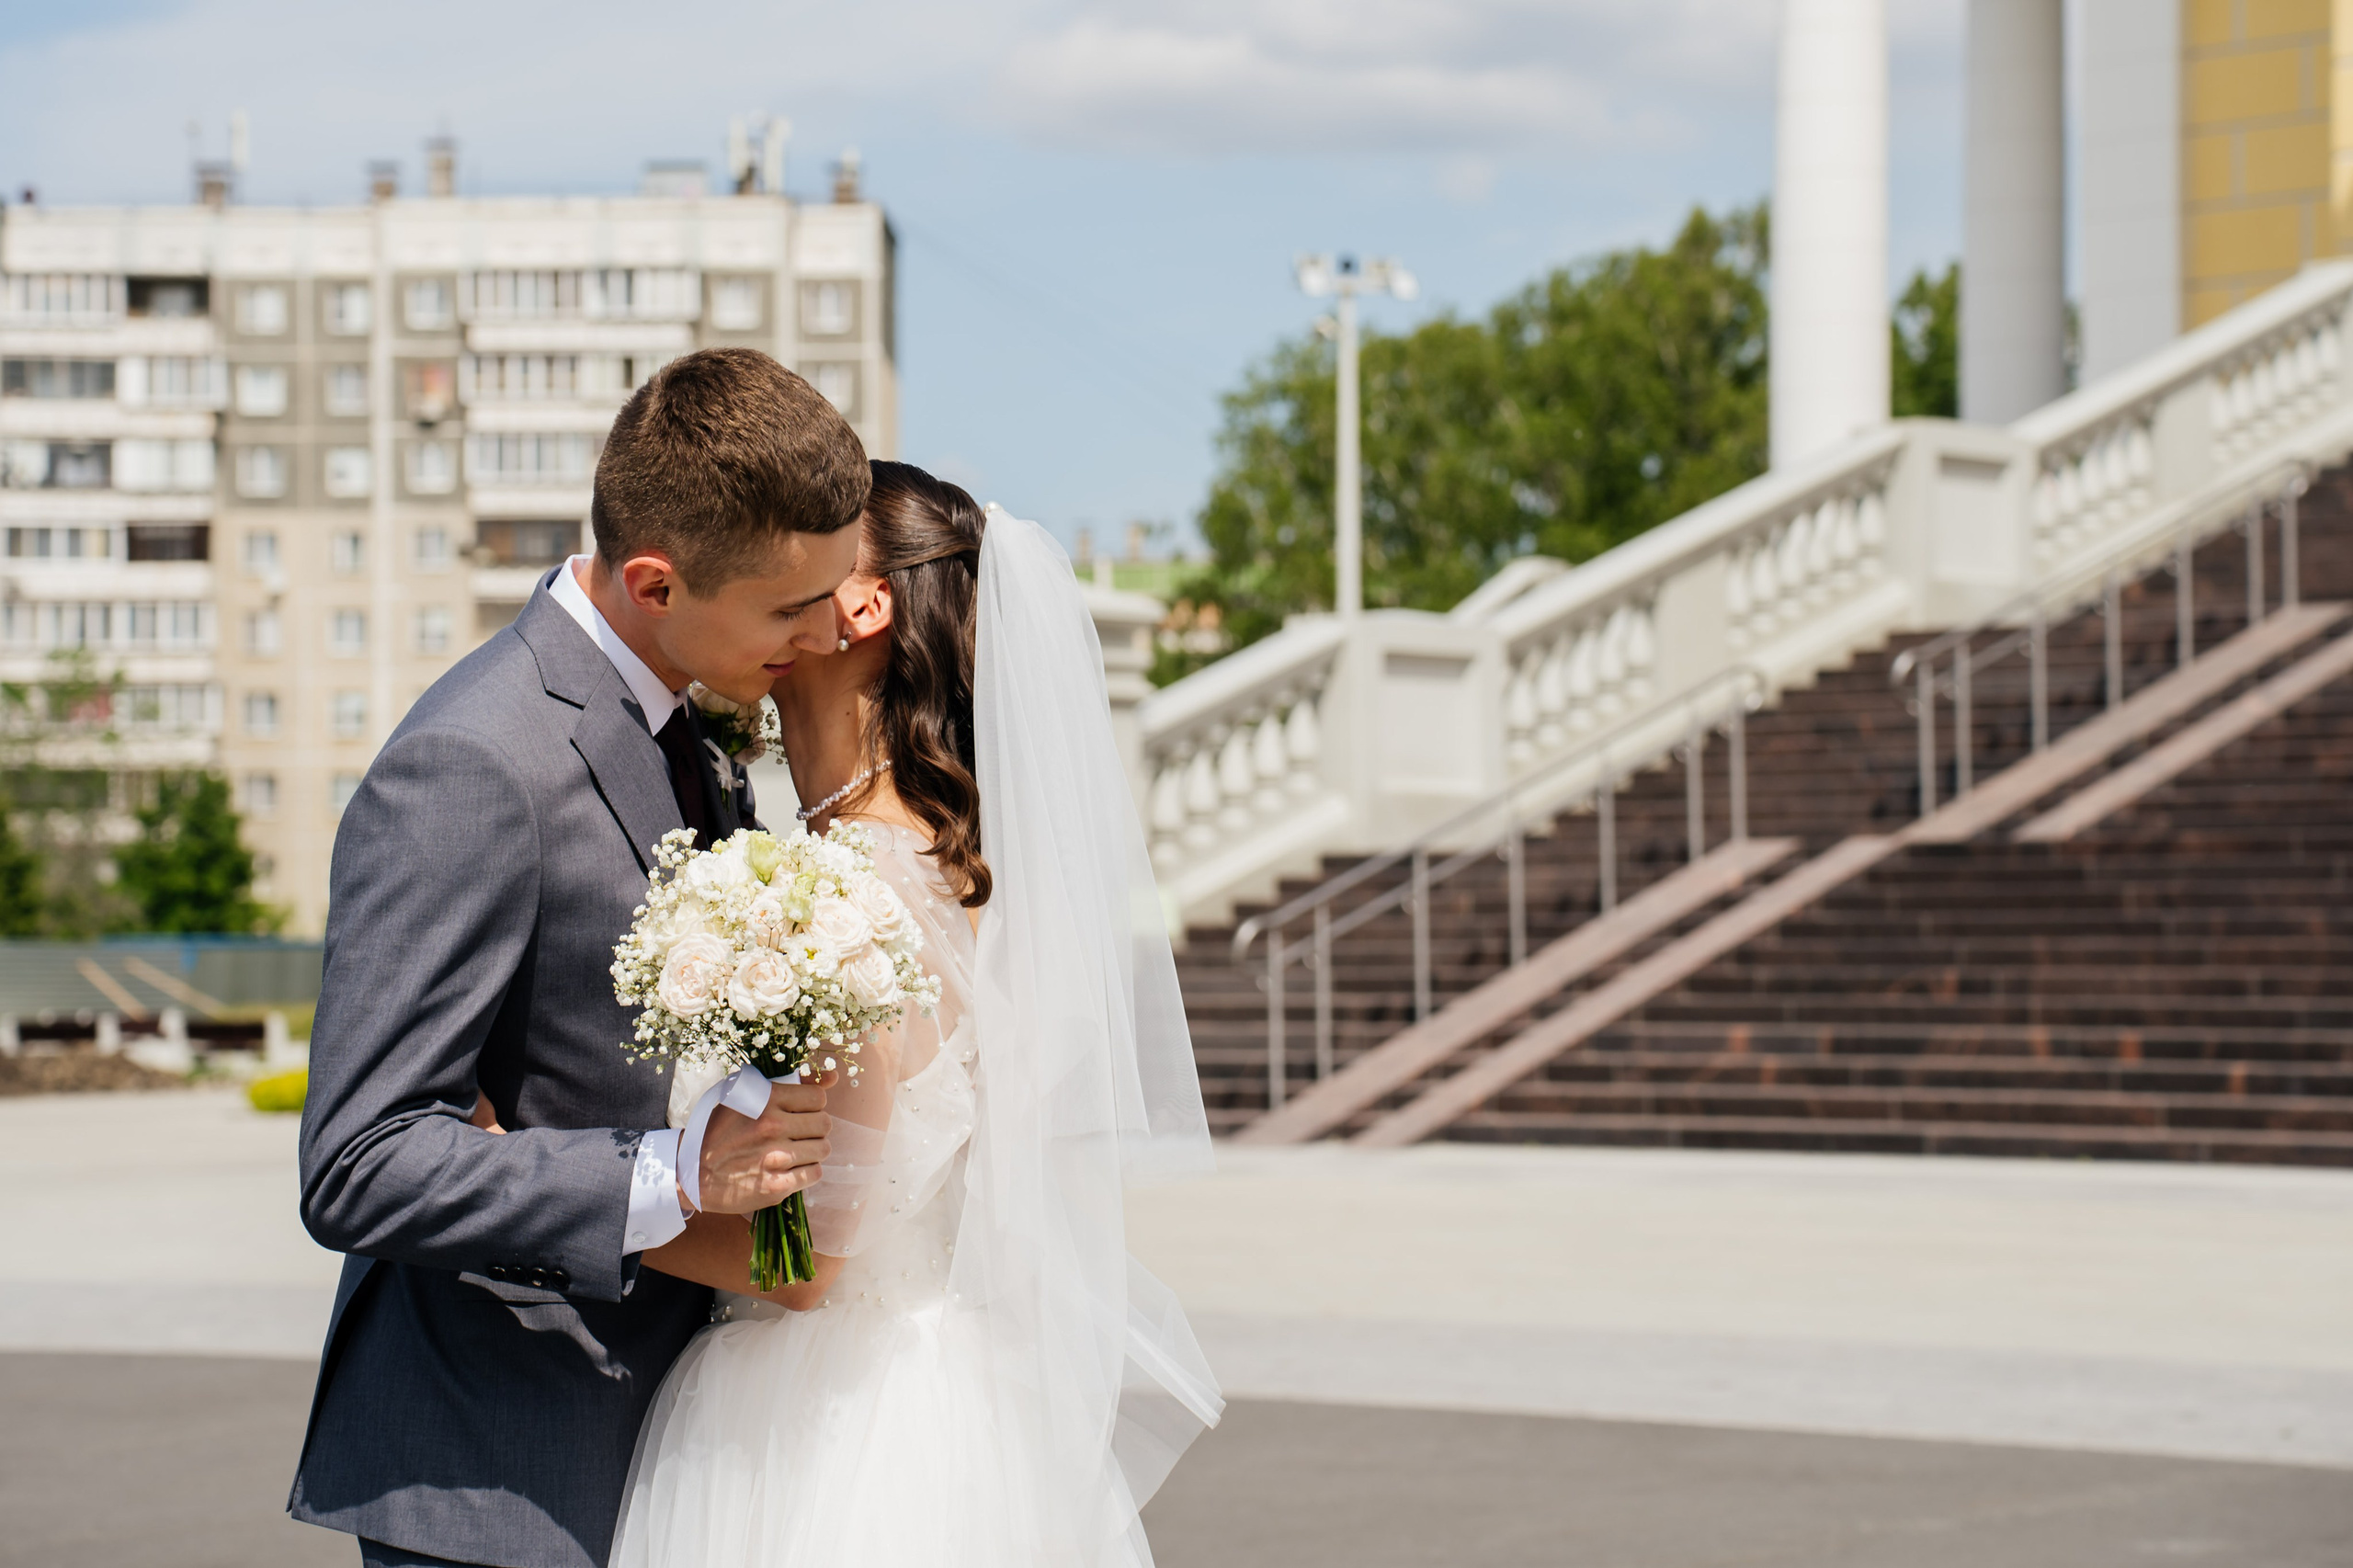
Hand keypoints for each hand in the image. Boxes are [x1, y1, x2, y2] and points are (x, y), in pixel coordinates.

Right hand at [689, 1078, 830, 1215]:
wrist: (691, 1172)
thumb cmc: (719, 1131)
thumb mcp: (745, 1096)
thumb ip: (791, 1084)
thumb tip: (833, 1077)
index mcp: (766, 1100)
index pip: (818, 1098)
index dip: (812, 1106)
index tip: (799, 1113)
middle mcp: (772, 1126)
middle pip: (824, 1124)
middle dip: (814, 1129)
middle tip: (797, 1135)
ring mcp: (775, 1157)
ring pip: (822, 1149)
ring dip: (811, 1151)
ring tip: (793, 1152)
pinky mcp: (776, 1185)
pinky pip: (814, 1173)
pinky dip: (806, 1172)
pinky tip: (790, 1169)